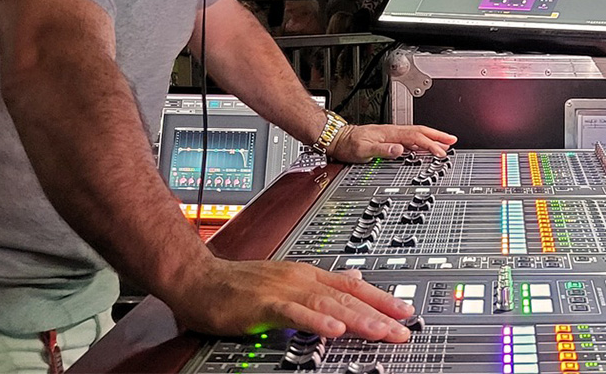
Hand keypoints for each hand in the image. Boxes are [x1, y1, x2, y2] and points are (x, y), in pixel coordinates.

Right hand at [168, 259, 413, 340]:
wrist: (200, 278)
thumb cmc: (238, 283)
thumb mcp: (286, 277)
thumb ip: (321, 282)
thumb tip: (352, 277)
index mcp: (306, 274)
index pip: (351, 287)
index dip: (380, 298)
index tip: (406, 310)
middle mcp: (298, 278)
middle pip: (345, 297)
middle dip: (377, 313)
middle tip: (404, 328)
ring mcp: (282, 289)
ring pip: (326, 304)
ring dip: (355, 318)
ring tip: (380, 331)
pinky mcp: (263, 303)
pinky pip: (294, 313)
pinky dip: (315, 320)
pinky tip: (333, 330)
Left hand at [329, 123, 455, 161]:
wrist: (337, 139)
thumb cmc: (347, 144)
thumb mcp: (363, 149)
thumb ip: (382, 149)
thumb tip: (399, 150)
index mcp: (389, 133)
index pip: (415, 137)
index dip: (430, 143)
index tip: (441, 151)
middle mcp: (392, 132)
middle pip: (419, 132)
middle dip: (437, 136)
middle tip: (452, 140)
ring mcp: (390, 135)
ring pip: (416, 135)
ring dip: (431, 138)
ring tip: (444, 143)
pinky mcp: (388, 140)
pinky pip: (409, 140)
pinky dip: (421, 143)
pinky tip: (424, 147)